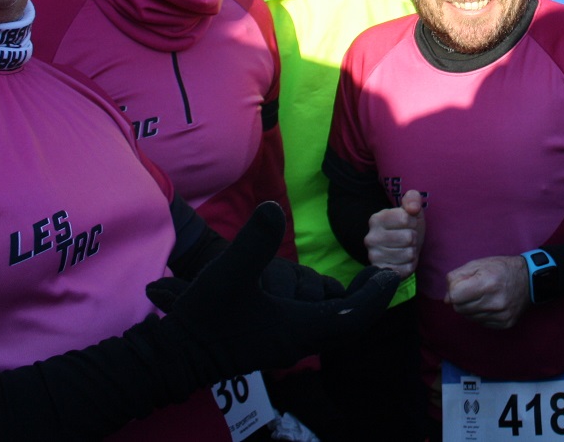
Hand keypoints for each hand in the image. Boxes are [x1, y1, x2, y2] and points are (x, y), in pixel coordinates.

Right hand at [147, 202, 398, 375]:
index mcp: (299, 329)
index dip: (374, 296)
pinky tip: (316, 292)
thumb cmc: (205, 316)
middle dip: (365, 298)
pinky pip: (314, 327)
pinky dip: (324, 309)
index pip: (352, 316)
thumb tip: (273, 207)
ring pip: (330, 324)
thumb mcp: (229, 273)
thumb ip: (254, 241)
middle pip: (347, 323)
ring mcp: (288, 345)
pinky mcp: (276, 343)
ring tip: (356, 280)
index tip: (388, 275)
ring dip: (341, 302)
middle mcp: (300, 342)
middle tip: (378, 274)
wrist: (175, 356)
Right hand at [365, 189, 425, 277]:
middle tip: (407, 238)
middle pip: (408, 237)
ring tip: (405, 248)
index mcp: (376, 219)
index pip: (405, 218)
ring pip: (409, 254)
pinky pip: (406, 269)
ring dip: (412, 251)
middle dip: (413, 237)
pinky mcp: (381, 271)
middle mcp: (371, 237)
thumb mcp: (412, 208)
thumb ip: (413, 198)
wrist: (401, 249)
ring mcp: (374, 256)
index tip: (408, 224)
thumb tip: (413, 208)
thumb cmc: (407, 227)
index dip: (413, 221)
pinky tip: (403, 261)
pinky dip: (410, 265)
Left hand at [445, 255, 528, 328]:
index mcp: (487, 284)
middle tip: (472, 290)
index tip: (462, 284)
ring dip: (470, 307)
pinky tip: (490, 304)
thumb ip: (457, 277)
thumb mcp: (478, 264)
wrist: (529, 279)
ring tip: (482, 296)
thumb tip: (446, 299)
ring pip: (469, 317)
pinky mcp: (504, 324)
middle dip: (460, 299)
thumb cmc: (501, 268)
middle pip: (459, 308)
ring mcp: (501, 315)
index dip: (454, 290)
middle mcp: (495, 302)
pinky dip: (480, 314)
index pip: (454, 296)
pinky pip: (480, 323)